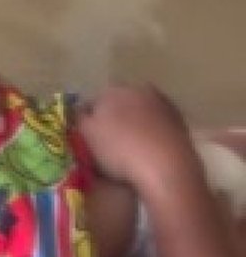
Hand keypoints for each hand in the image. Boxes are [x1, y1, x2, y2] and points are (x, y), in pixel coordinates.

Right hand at [77, 84, 192, 193]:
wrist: (167, 168)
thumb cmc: (120, 150)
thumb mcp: (86, 135)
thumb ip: (78, 119)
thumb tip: (78, 111)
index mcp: (113, 89)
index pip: (91, 102)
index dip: (84, 121)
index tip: (83, 139)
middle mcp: (139, 89)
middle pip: (117, 104)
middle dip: (111, 119)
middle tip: (105, 145)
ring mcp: (163, 103)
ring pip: (139, 113)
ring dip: (132, 126)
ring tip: (128, 151)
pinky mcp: (179, 121)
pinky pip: (156, 126)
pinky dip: (150, 134)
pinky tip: (147, 152)